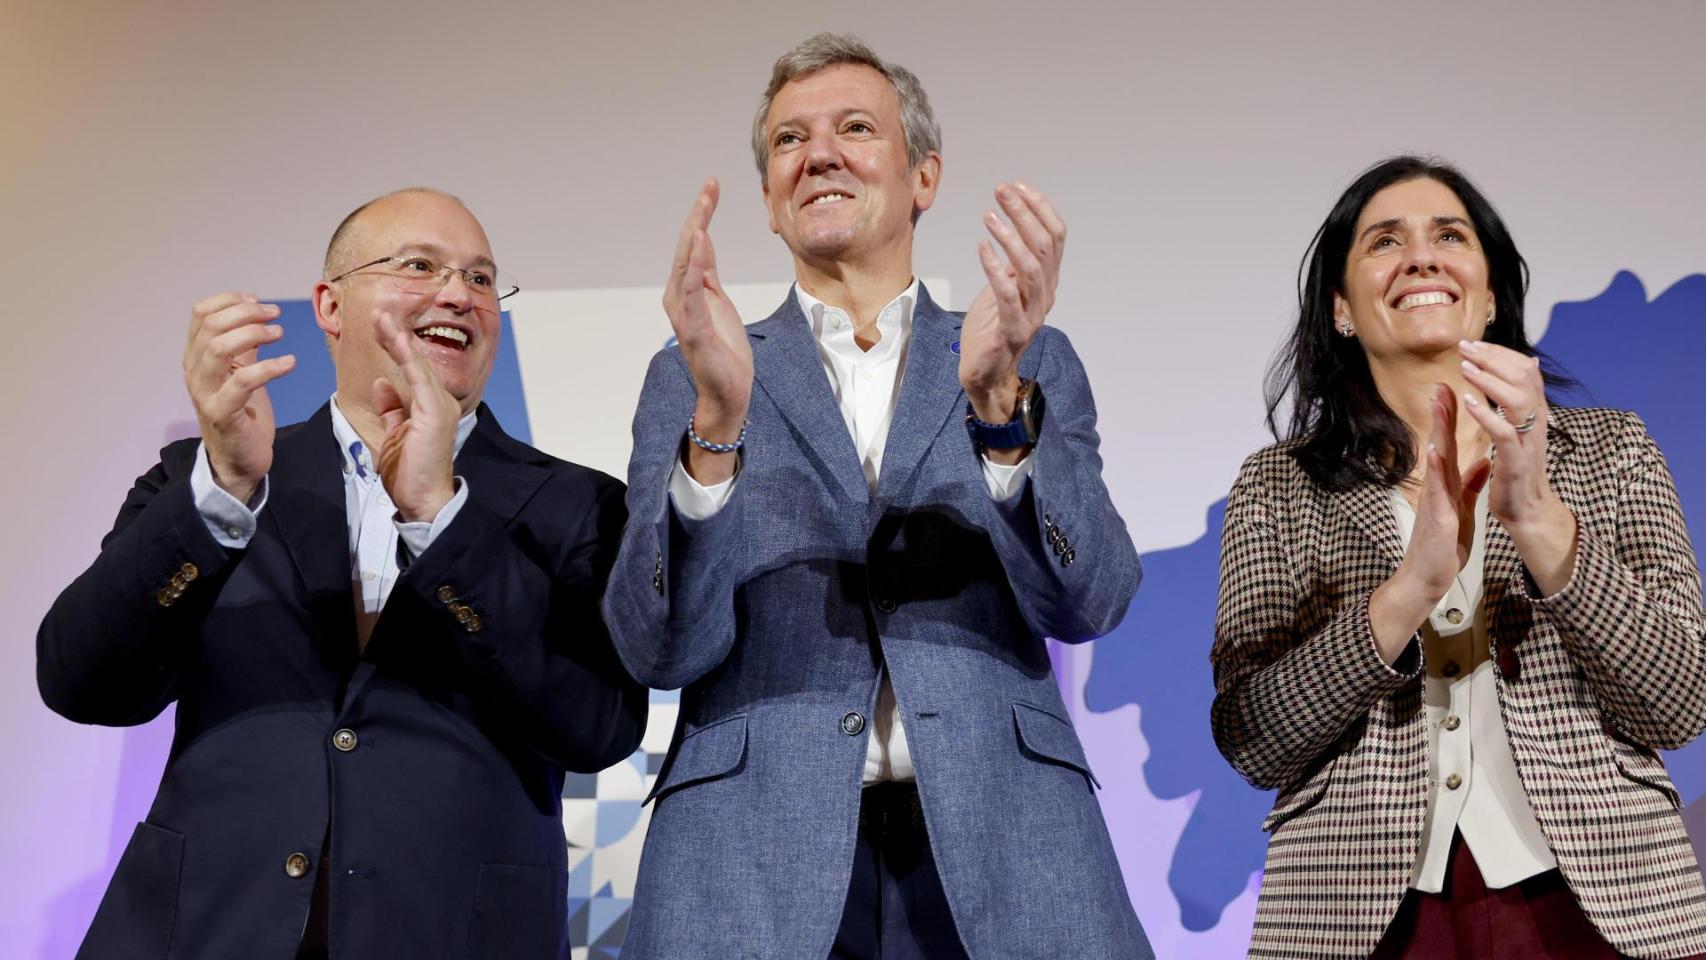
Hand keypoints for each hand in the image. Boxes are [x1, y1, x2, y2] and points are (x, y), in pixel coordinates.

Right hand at [183, 292, 295, 503]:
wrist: (238, 460)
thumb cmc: (242, 414)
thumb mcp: (241, 371)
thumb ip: (244, 345)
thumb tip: (255, 313)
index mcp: (196, 356)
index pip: (200, 313)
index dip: (229, 300)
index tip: (257, 301)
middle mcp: (195, 371)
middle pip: (212, 326)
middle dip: (247, 313)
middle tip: (275, 315)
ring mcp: (205, 392)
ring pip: (218, 348)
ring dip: (253, 334)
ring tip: (279, 334)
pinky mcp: (222, 413)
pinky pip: (242, 382)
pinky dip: (269, 367)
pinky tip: (289, 363)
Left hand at [372, 311, 458, 521]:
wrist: (424, 500)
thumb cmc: (411, 473)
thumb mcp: (395, 435)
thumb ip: (391, 409)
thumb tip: (382, 384)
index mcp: (431, 407)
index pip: (412, 368)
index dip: (396, 345)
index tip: (380, 326)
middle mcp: (441, 402)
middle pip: (416, 360)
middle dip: (396, 334)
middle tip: (379, 311)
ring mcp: (441, 406)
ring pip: (418, 362)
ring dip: (399, 337)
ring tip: (382, 316)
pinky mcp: (435, 413)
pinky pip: (419, 377)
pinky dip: (407, 355)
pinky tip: (395, 337)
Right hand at [664, 178, 751, 483]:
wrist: (728, 392)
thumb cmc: (725, 351)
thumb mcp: (718, 302)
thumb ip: (706, 274)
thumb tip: (702, 243)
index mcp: (687, 289)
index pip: (694, 243)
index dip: (702, 213)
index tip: (712, 185)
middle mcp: (678, 297)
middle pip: (686, 247)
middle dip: (698, 214)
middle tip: (710, 185)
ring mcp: (683, 312)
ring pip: (685, 263)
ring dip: (694, 233)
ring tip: (704, 206)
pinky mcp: (693, 328)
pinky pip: (691, 291)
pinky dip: (693, 265)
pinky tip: (700, 243)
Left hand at [959, 182, 1065, 424]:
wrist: (984, 375)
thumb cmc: (990, 331)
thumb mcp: (1002, 290)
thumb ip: (1011, 266)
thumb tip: (1011, 234)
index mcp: (1046, 282)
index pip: (1055, 236)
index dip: (1039, 208)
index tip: (1017, 186)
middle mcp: (1045, 295)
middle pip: (1045, 245)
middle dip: (1024, 213)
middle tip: (1002, 191)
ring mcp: (1032, 314)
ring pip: (1031, 267)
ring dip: (1010, 237)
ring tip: (989, 216)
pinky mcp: (1013, 331)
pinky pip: (1008, 294)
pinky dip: (995, 268)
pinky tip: (981, 248)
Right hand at [1370, 384, 1490, 659]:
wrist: (1427, 578)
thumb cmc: (1442, 547)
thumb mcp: (1461, 509)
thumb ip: (1470, 484)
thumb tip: (1482, 460)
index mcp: (1446, 485)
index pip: (1449, 445)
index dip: (1452, 419)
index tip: (1454, 390)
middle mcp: (1437, 487)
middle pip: (1440, 443)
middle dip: (1443, 413)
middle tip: (1443, 382)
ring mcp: (1434, 499)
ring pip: (1437, 459)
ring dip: (1437, 430)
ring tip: (1439, 404)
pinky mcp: (1437, 516)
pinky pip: (1437, 489)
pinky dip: (1436, 469)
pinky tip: (1435, 450)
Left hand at [1458, 340, 1577, 592]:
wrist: (1528, 512)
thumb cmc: (1518, 470)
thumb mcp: (1521, 429)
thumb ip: (1521, 400)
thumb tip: (1530, 365)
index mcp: (1534, 415)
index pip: (1525, 372)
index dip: (1502, 354)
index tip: (1475, 343)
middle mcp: (1536, 423)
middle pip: (1523, 379)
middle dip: (1493, 360)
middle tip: (1465, 347)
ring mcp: (1528, 442)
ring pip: (1516, 401)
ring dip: (1489, 381)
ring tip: (1465, 368)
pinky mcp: (1517, 462)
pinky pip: (1505, 434)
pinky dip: (1487, 416)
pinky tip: (1468, 402)